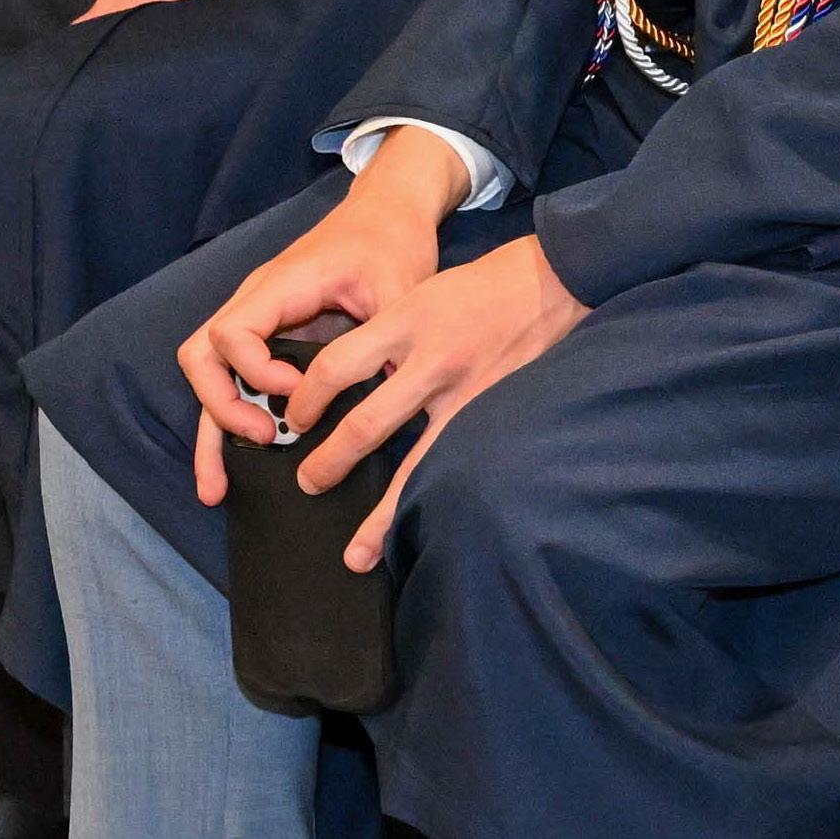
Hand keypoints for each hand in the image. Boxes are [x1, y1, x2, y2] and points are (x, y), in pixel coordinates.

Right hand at [181, 128, 467, 510]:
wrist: (389, 213)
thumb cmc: (390, 241)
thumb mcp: (400, 284)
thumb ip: (390, 335)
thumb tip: (389, 396)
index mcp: (280, 285)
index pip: (232, 333)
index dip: (257, 373)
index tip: (301, 393)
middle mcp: (257, 303)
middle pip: (203, 356)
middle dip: (221, 407)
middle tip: (266, 441)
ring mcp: (259, 321)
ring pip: (208, 374)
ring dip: (211, 429)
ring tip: (216, 491)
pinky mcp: (270, 339)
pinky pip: (233, 380)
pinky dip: (225, 424)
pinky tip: (228, 472)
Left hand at [291, 235, 588, 572]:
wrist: (542, 285)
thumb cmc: (472, 290)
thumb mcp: (417, 295)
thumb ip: (384, 335)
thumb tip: (338, 379)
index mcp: (403, 322)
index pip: (336, 366)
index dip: (307, 399)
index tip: (297, 419)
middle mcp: (429, 362)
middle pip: (365, 426)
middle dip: (330, 463)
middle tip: (308, 484)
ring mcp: (463, 397)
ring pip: (413, 467)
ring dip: (380, 515)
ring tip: (357, 553)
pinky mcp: (490, 418)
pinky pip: (453, 469)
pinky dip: (432, 502)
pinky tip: (420, 530)